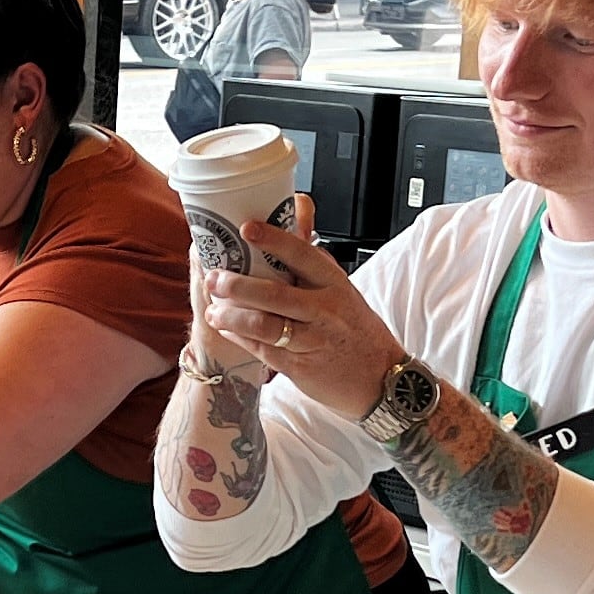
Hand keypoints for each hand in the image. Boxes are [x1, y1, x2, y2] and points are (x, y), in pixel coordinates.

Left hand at [199, 214, 401, 419]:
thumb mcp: (343, 290)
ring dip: (232, 317)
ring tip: (213, 311)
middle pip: (274, 293)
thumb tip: (296, 215)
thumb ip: (314, 262)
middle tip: (214, 279)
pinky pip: (263, 350)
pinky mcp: (300, 367)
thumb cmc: (357, 331)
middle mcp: (325, 310)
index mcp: (335, 284)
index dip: (273, 240)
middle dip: (237, 285)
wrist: (380, 378)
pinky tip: (227, 330)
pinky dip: (240, 339)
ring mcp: (313, 340)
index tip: (246, 229)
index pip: (302, 255)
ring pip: (264, 325)